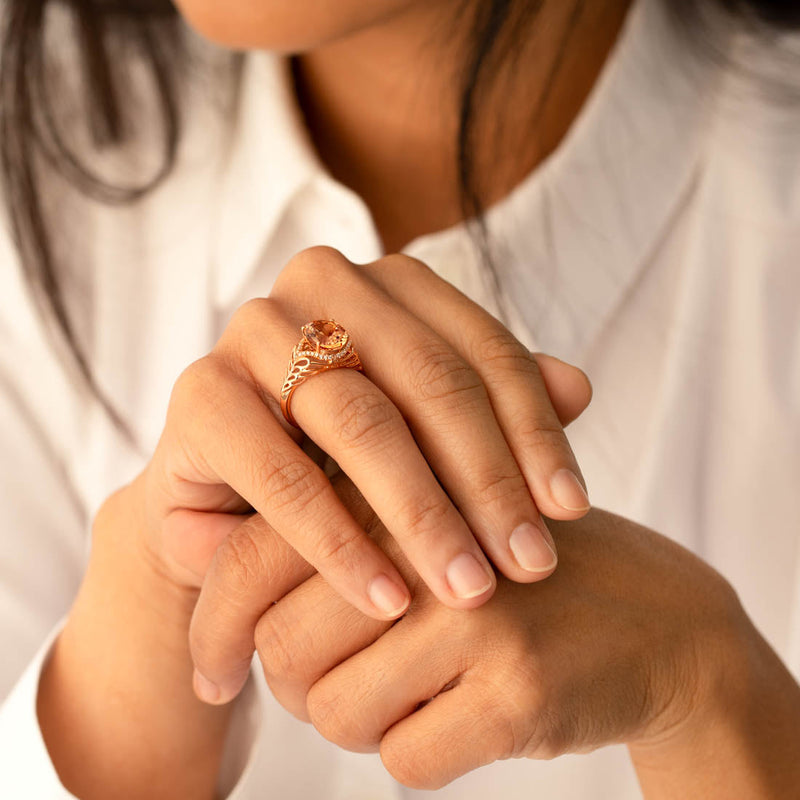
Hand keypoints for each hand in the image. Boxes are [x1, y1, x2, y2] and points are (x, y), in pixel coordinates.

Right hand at [128, 244, 590, 696]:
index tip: (572, 511)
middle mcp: (322, 284)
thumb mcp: (427, 435)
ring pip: (364, 420)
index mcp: (389, 283)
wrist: (236, 501)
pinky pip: (281, 471)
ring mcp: (254, 330)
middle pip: (432, 380)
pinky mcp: (200, 394)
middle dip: (488, 481)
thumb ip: (493, 405)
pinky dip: (337, 541)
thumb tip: (579, 388)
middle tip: (529, 564)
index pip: (483, 353)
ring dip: (423, 514)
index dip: (536, 433)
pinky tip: (385, 599)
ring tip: (468, 589)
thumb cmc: (345, 461)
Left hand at [250, 475, 744, 789]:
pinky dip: (417, 751)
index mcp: (394, 484)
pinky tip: (464, 714)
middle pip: (283, 647)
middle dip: (294, 685)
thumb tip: (200, 566)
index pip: (253, 558)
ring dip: (359, 721)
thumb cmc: (510, 571)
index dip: (216, 626)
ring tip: (415, 689)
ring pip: (335, 712)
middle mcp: (429, 535)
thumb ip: (328, 535)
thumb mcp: (425, 526)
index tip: (212, 674)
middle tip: (340, 680)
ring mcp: (478, 612)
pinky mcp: (518, 686)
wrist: (656, 618)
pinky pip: (404, 758)